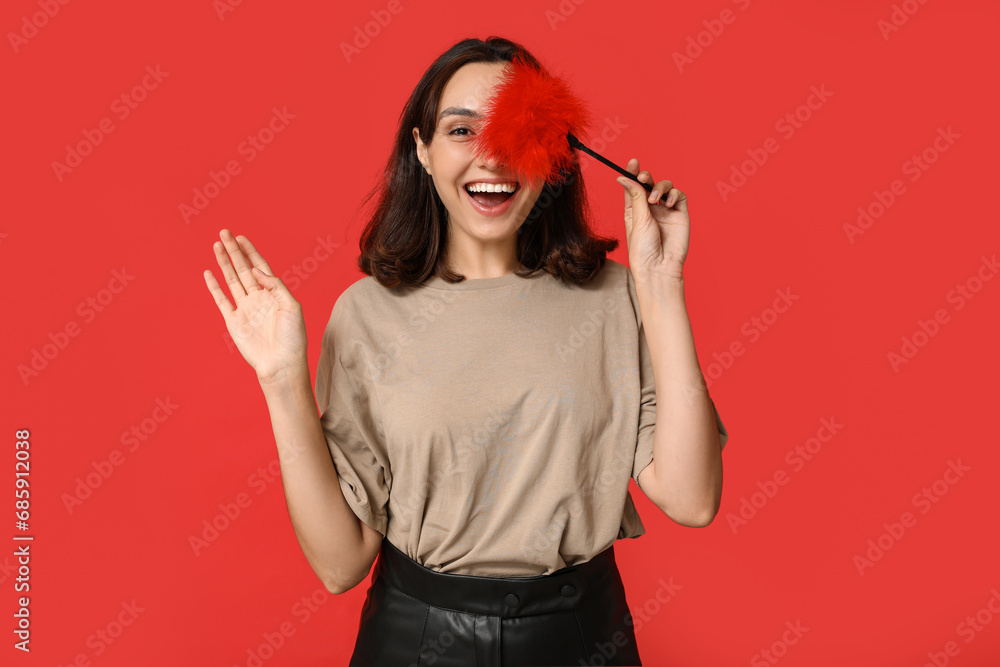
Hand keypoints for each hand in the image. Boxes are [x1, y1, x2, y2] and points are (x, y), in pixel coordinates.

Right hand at [203, 229, 308, 383]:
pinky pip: (221, 300)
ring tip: (216, 245)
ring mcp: (244, 309)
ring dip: (223, 262)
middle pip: (243, 268)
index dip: (250, 251)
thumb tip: (256, 269)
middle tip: (224, 232)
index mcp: (274, 294)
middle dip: (234, 251)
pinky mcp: (233, 321)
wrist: (281, 364)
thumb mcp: (291, 306)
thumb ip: (275, 285)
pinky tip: (209, 272)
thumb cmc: (292, 338)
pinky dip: (214, 286)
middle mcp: (258, 298)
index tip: (241, 237)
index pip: (260, 266)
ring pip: (231, 280)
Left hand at [616, 157, 688, 281]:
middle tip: (644, 178)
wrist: (659, 267)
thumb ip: (635, 196)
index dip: (633, 173)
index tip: (633, 162)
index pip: (634, 186)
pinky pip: (679, 196)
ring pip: (666, 186)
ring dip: (660, 187)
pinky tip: (667, 204)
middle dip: (647, 177)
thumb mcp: (637, 219)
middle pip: (650, 184)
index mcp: (635, 210)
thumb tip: (624, 177)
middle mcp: (650, 209)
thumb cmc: (643, 249)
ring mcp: (666, 211)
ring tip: (655, 200)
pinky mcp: (680, 214)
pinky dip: (673, 195)